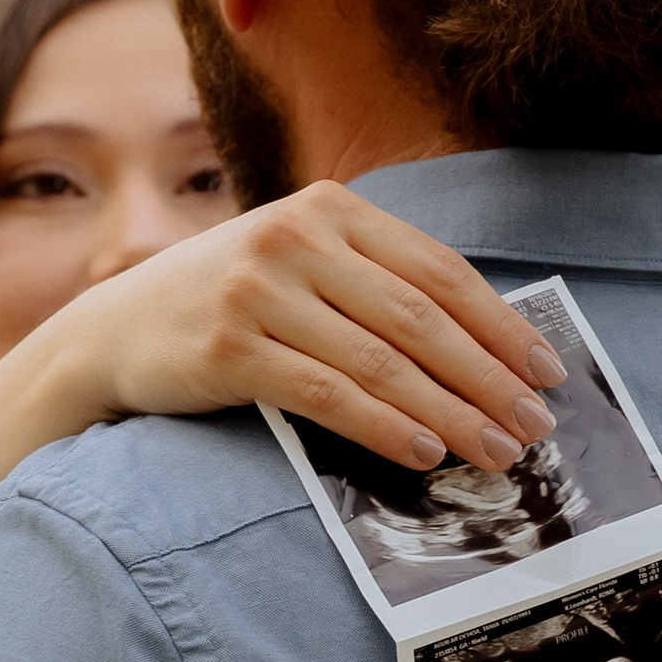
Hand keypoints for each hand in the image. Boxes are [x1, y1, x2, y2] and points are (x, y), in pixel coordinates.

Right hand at [44, 181, 568, 475]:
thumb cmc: (231, 302)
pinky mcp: (230, 347)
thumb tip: (486, 346)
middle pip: (420, 317)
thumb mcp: (301, 263)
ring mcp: (259, 290)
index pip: (438, 270)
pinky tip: (425, 453)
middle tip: (535, 426)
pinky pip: (327, 394)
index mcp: (330, 208)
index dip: (500, 324)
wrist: (115, 329)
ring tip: (496, 452)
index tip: (546, 373)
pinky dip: (384, 426)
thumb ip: (375, 282)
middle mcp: (297, 238)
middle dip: (489, 379)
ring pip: (381, 362)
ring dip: (451, 414)